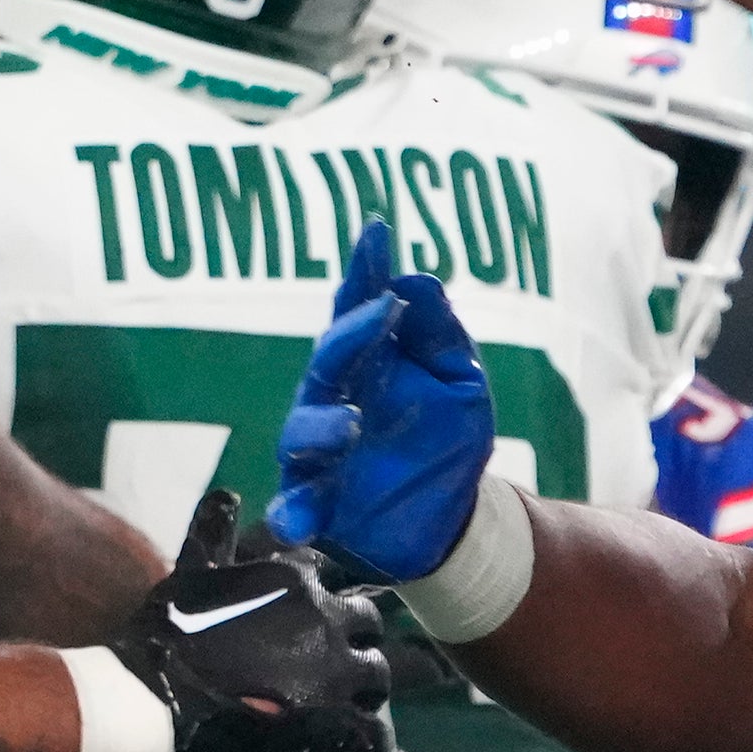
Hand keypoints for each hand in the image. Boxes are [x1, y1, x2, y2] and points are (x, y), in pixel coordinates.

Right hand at [109, 490, 390, 751]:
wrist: (148, 702)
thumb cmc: (165, 636)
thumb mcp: (188, 574)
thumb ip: (213, 533)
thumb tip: (227, 492)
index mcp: (300, 580)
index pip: (339, 577)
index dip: (329, 598)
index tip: (317, 616)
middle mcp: (329, 619)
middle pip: (369, 625)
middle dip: (356, 640)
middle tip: (335, 664)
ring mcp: (335, 671)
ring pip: (378, 675)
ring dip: (366, 688)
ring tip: (346, 705)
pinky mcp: (332, 722)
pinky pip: (374, 733)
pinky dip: (374, 742)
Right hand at [268, 219, 494, 581]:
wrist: (452, 515)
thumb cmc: (447, 438)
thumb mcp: (460, 382)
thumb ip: (439, 337)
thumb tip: (419, 280)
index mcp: (369, 364)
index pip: (360, 310)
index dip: (365, 271)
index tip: (377, 232)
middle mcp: (333, 399)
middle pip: (330, 361)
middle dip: (352, 337)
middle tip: (382, 312)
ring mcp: (319, 453)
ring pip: (303, 432)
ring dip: (323, 426)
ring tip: (352, 425)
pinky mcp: (316, 505)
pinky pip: (295, 507)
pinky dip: (293, 512)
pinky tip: (297, 519)